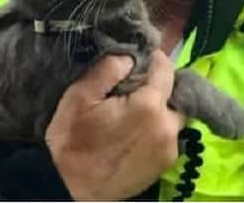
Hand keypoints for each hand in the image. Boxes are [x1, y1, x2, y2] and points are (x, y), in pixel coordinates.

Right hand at [45, 50, 184, 200]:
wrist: (69, 187)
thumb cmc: (72, 140)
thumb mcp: (80, 96)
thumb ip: (108, 69)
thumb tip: (130, 56)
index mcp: (148, 106)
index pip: (166, 69)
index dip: (154, 59)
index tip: (141, 58)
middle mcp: (167, 127)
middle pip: (174, 94)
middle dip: (158, 87)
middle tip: (134, 89)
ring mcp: (169, 148)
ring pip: (173, 116)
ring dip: (159, 109)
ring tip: (133, 112)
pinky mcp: (166, 164)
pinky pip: (168, 136)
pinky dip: (157, 129)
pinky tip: (135, 132)